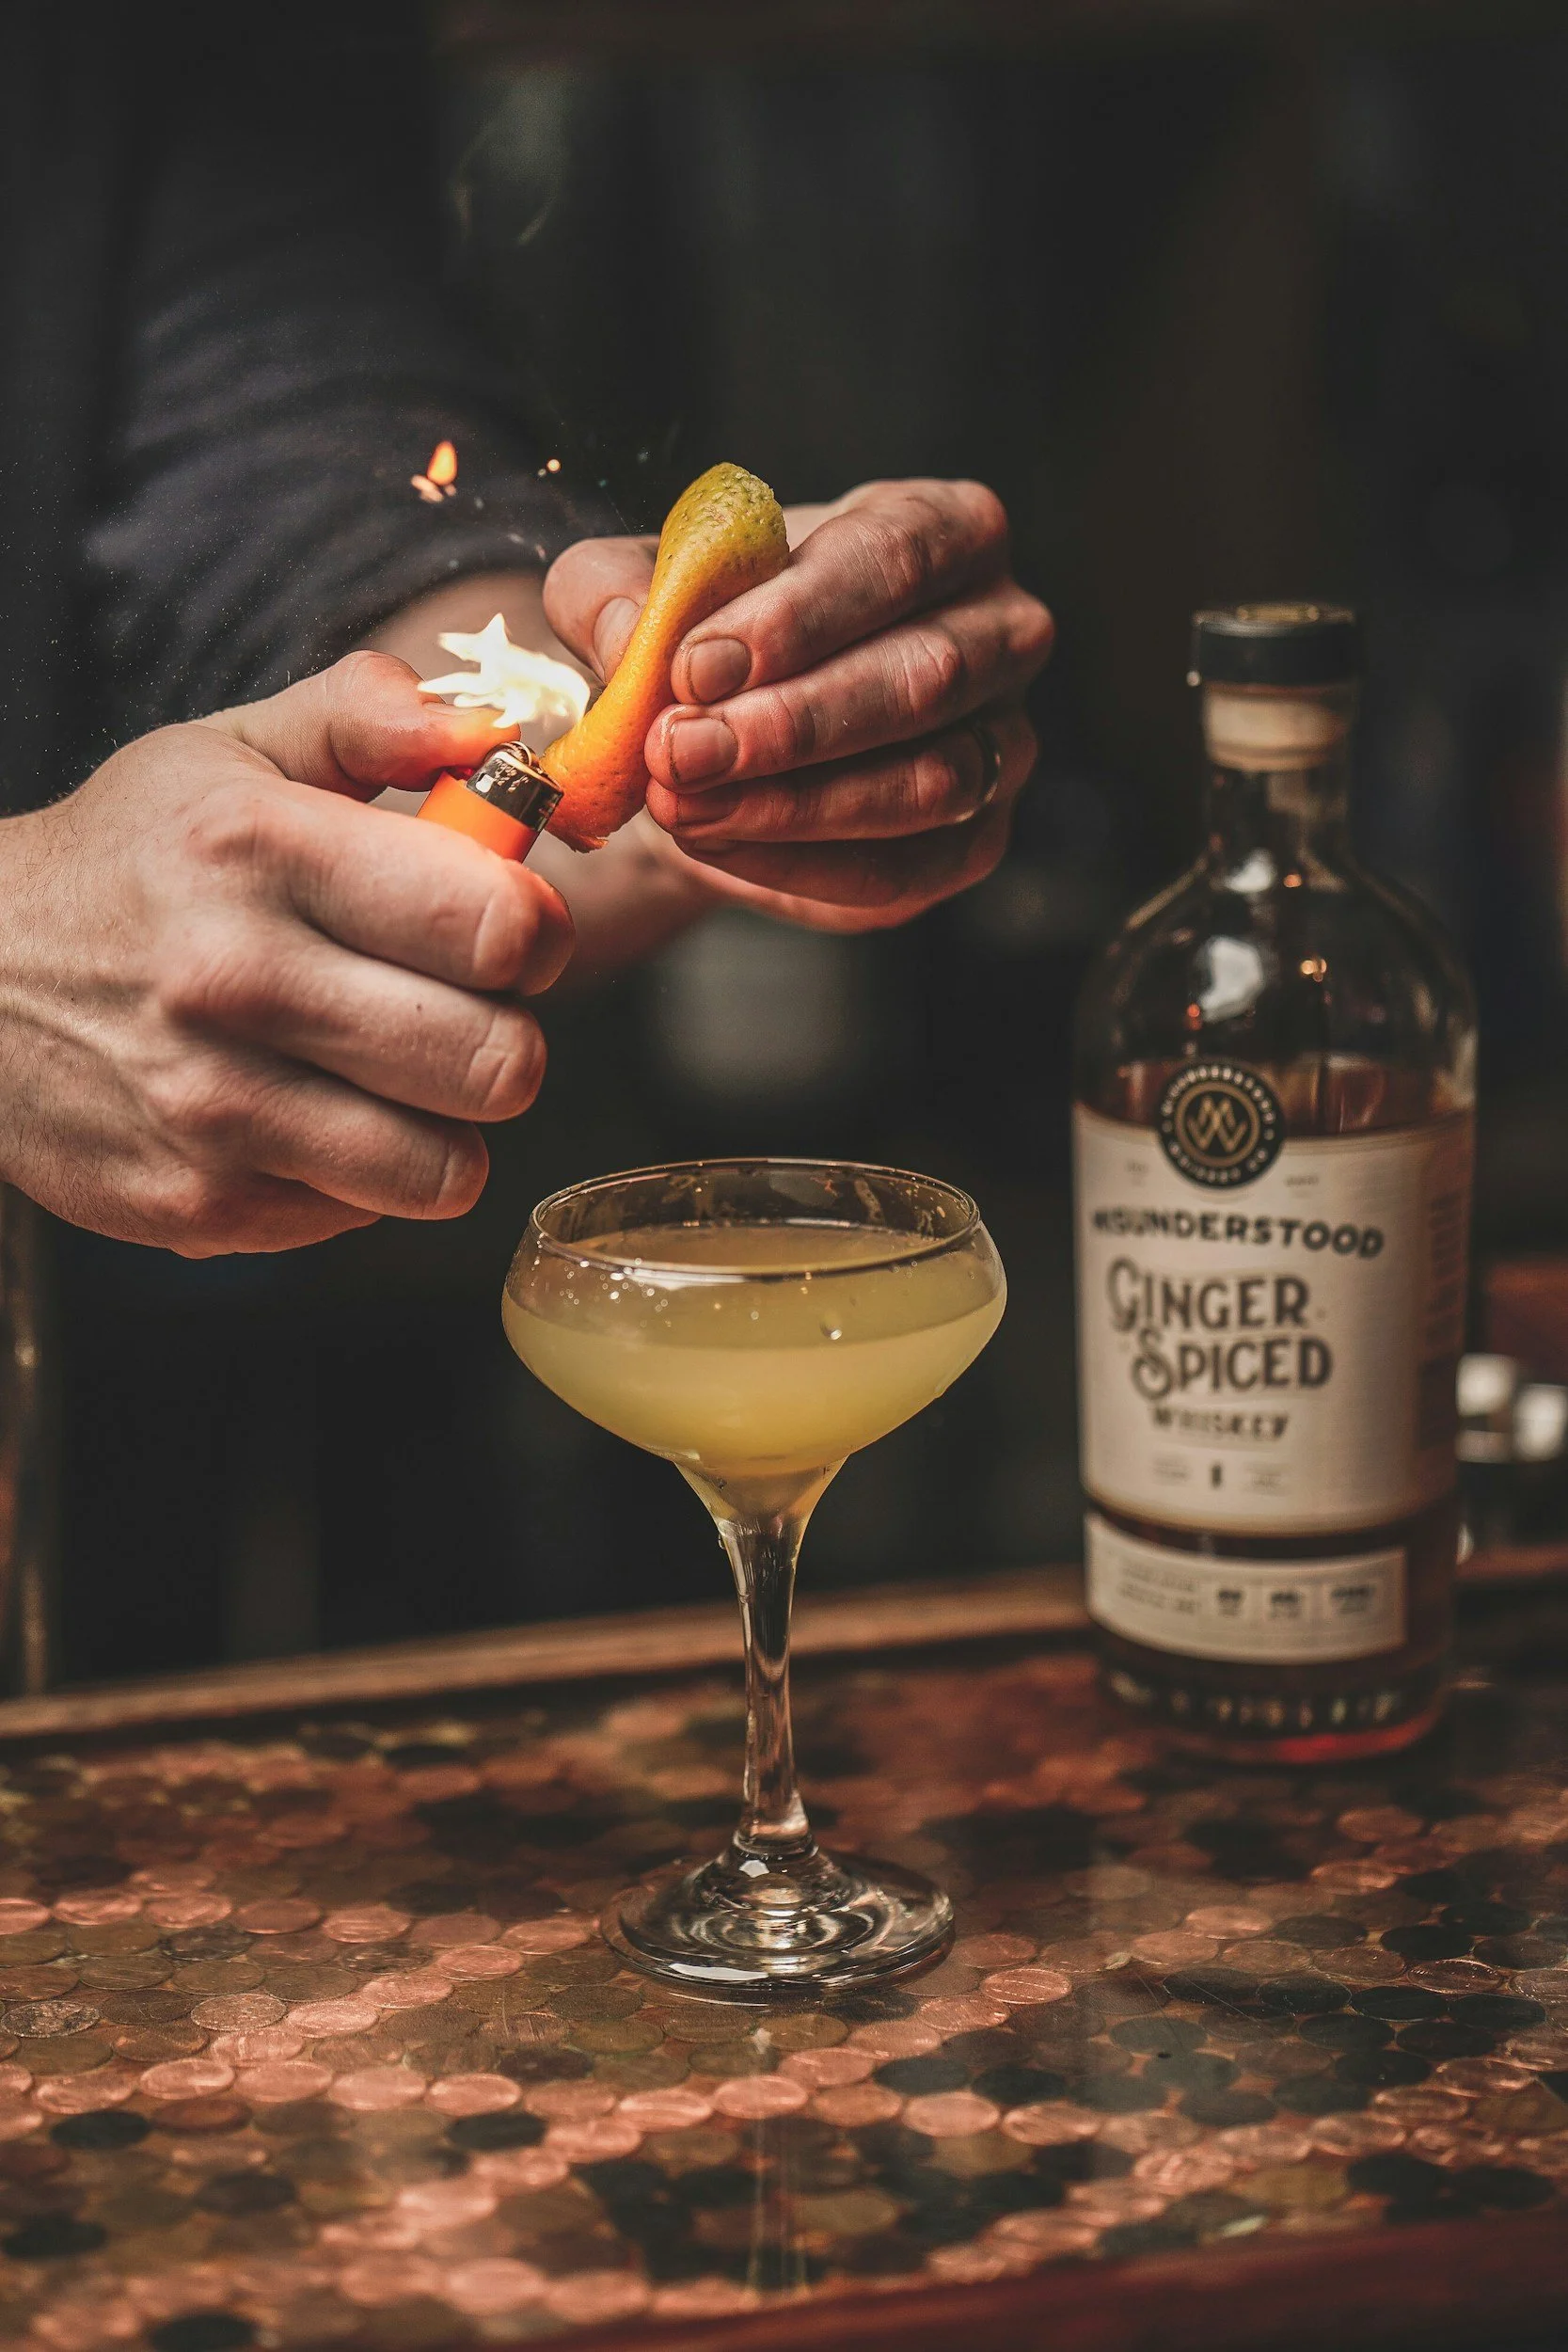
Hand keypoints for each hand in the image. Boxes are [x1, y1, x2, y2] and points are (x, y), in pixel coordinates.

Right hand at [1, 654, 570, 1254]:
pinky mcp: (197, 1203)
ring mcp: (212, 1107)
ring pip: (447, 1167)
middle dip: (510, 1040)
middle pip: (497, 1062)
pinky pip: (365, 1216)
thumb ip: (369, 718)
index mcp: (261, 850)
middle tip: (463, 1015)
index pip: (495, 927)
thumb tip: (495, 734)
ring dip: (447, 1126)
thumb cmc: (126, 862)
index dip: (538, 936)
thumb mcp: (230, 753)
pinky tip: (311, 1117)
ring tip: (395, 1077)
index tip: (511, 933)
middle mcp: (235, 980)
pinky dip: (363, 1177)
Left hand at [544, 479, 1051, 930]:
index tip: (697, 665)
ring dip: (796, 804)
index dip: (799, 616)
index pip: (898, 555)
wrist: (716, 742)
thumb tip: (631, 635)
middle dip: (795, 724)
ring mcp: (1004, 743)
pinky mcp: (972, 843)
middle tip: (682, 751)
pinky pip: (903, 869)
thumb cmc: (702, 635)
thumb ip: (616, 593)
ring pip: (929, 782)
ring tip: (686, 806)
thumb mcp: (634, 585)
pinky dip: (802, 866)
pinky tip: (720, 848)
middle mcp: (1001, 631)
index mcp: (945, 530)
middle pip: (927, 675)